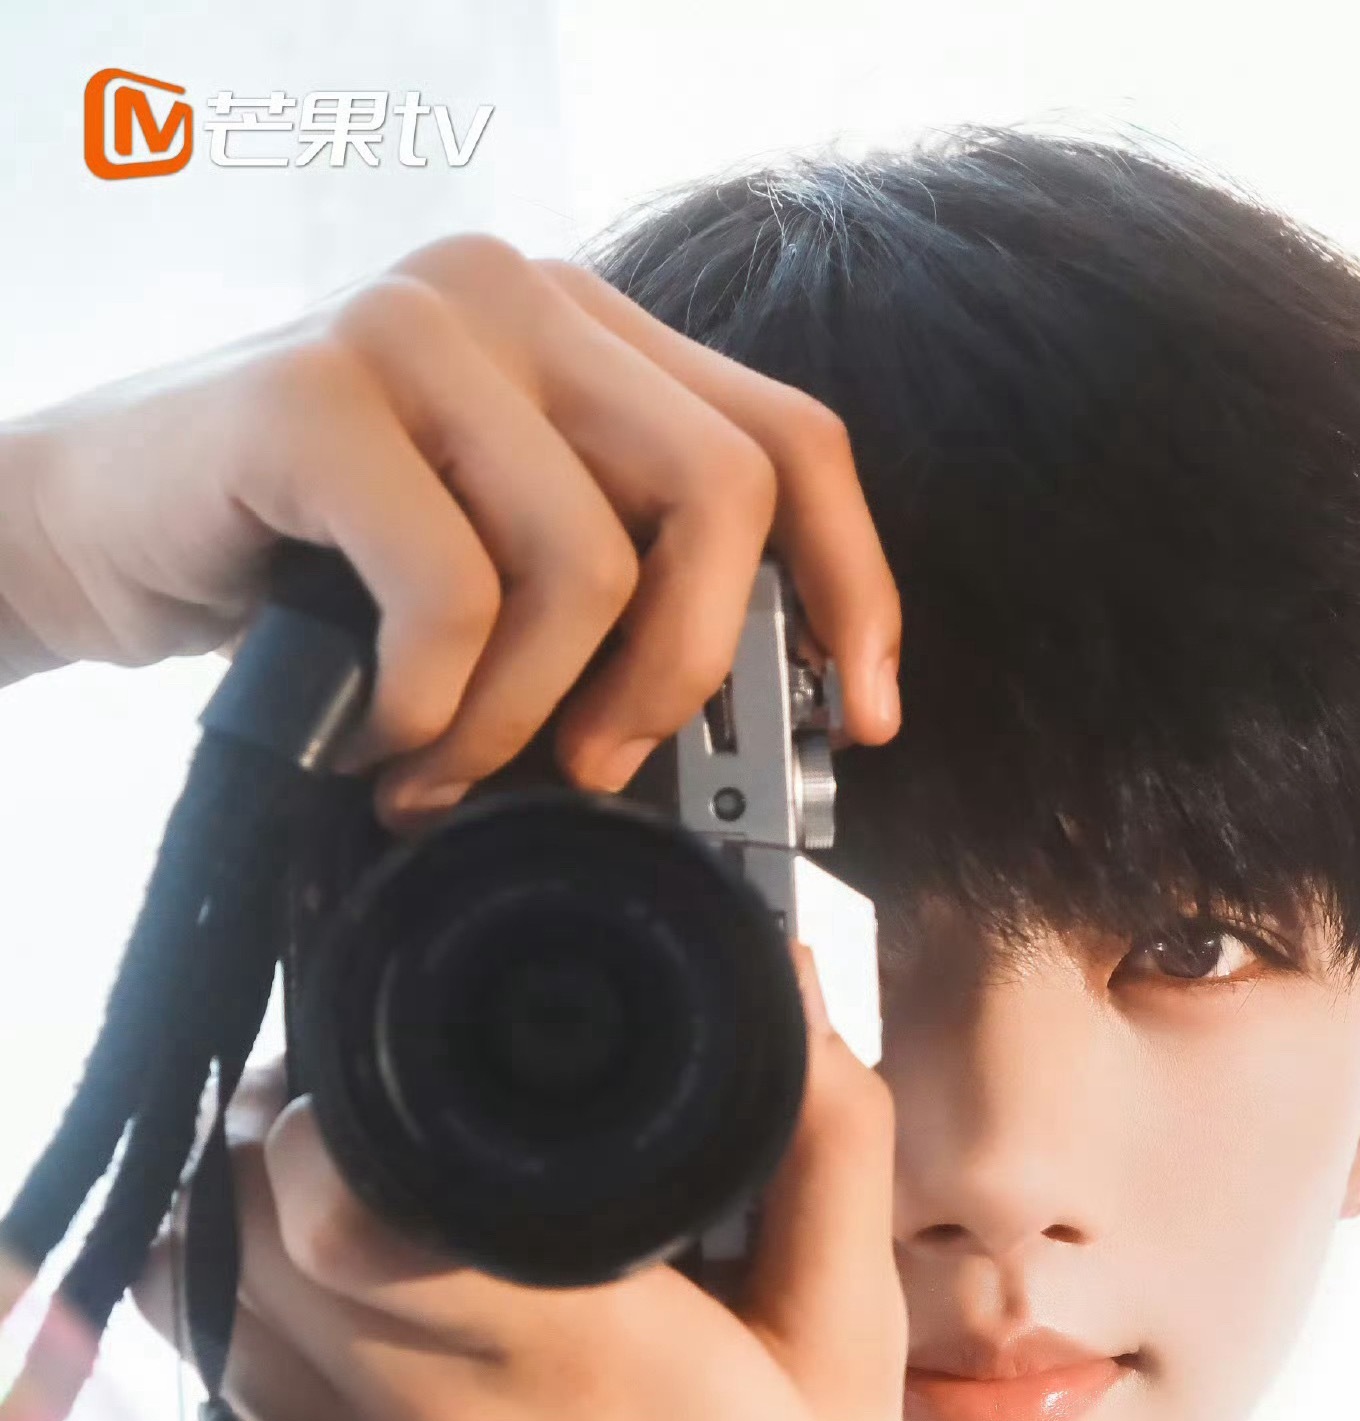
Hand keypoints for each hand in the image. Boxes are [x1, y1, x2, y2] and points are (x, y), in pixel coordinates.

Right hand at [0, 231, 900, 815]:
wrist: (90, 532)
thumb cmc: (306, 571)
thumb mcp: (495, 573)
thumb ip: (615, 595)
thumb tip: (764, 733)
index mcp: (588, 333)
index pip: (791, 438)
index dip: (851, 588)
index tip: (861, 721)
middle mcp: (520, 299)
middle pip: (722, 494)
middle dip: (683, 674)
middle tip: (604, 774)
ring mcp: (419, 328)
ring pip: (587, 562)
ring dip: (526, 719)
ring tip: (447, 770)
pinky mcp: (318, 392)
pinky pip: (450, 594)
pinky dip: (428, 710)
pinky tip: (378, 741)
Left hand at [149, 943, 916, 1420]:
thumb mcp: (849, 1349)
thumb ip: (825, 1155)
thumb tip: (792, 985)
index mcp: (561, 1350)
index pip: (332, 1183)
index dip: (340, 1106)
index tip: (411, 1080)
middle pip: (246, 1216)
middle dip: (300, 1142)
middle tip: (396, 1126)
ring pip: (213, 1302)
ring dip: (260, 1234)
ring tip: (370, 1218)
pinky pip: (230, 1400)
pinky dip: (261, 1338)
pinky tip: (357, 1336)